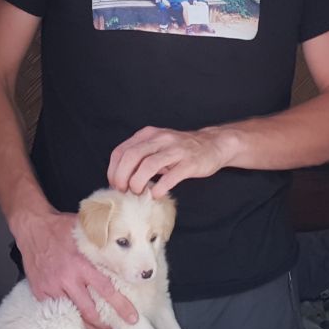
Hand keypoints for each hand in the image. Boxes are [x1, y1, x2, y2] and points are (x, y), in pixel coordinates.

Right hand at [12, 209, 137, 328]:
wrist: (32, 227)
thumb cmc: (60, 228)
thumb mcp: (85, 233)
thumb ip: (102, 246)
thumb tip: (124, 253)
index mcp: (81, 264)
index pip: (105, 290)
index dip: (120, 306)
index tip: (132, 318)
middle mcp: (67, 278)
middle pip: (89, 311)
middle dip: (103, 327)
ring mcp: (51, 287)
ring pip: (73, 315)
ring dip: (88, 328)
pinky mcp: (40, 291)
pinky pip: (56, 311)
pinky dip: (69, 319)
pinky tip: (79, 324)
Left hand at [107, 126, 237, 195]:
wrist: (214, 144)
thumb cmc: (181, 149)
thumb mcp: (158, 146)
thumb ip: (141, 156)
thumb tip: (121, 178)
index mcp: (149, 134)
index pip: (122, 151)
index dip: (114, 170)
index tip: (115, 184)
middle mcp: (161, 139)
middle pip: (132, 156)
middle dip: (122, 176)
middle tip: (124, 190)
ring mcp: (176, 150)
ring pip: (149, 165)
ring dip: (138, 182)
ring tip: (138, 192)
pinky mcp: (190, 163)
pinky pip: (171, 176)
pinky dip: (159, 187)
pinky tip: (156, 194)